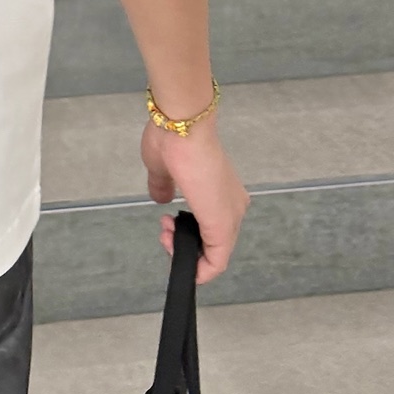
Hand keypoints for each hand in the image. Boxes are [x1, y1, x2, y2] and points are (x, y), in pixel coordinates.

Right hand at [142, 116, 248, 282]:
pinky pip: (217, 259)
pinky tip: (179, 258)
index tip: (166, 224)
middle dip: (184, 243)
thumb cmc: (172, 140)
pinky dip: (200, 267)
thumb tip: (161, 198)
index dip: (188, 234)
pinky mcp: (222, 225)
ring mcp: (230, 215)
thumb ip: (162, 187)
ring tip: (165, 232)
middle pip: (214, 242)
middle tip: (163, 230)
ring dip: (186, 251)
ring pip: (215, 252)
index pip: (212, 226)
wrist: (182, 126)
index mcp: (222, 191)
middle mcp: (233, 205)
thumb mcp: (161, 168)